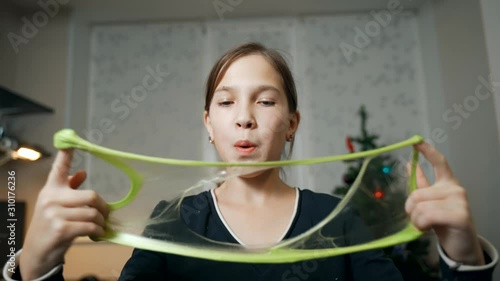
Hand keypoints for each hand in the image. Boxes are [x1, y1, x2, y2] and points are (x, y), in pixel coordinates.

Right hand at [20, 150, 109, 279]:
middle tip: (106, 215)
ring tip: (100, 227)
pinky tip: (96, 234)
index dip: (65, 155)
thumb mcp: (56, 205)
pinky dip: (98, 231)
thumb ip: (68, 188)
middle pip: (91, 196)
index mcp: (51, 189)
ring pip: (93, 213)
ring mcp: (54, 214)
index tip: (70, 142)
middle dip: (103, 207)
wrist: (37, 252)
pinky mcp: (60, 229)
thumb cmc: (50, 226)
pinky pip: (90, 227)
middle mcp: (51, 198)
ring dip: (101, 222)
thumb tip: (82, 173)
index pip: (59, 168)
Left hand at [405, 142, 484, 265]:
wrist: (460, 246)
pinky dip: (421, 225)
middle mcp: (455, 188)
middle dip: (410, 209)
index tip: (416, 141)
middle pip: (417, 193)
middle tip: (416, 219)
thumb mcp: (430, 202)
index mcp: (448, 183)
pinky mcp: (460, 215)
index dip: (427, 151)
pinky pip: (427, 216)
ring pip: (420, 206)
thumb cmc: (443, 223)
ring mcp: (459, 201)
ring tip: (423, 225)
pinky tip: (427, 229)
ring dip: (416, 220)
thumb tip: (408, 165)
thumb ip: (421, 184)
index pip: (439, 162)